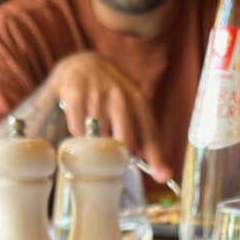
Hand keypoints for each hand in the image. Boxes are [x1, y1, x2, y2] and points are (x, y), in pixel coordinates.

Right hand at [52, 52, 172, 182]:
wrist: (80, 63)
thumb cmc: (109, 92)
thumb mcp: (129, 105)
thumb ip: (140, 132)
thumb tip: (146, 161)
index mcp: (138, 99)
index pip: (150, 132)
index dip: (157, 156)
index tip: (163, 176)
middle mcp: (120, 94)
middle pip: (125, 140)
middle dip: (119, 155)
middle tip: (111, 157)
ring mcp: (98, 93)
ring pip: (99, 138)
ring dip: (95, 142)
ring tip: (93, 129)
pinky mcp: (76, 93)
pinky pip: (78, 130)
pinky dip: (78, 134)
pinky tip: (79, 124)